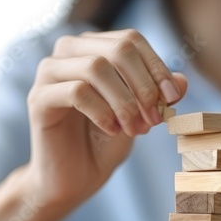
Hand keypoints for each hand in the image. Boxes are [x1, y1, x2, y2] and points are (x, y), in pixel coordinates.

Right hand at [0, 29, 186, 220]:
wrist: (73, 179)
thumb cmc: (104, 144)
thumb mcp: (139, 117)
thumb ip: (157, 97)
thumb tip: (181, 81)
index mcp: (94, 49)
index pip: (131, 40)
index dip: (156, 67)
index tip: (172, 98)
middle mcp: (69, 53)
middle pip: (117, 49)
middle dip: (143, 85)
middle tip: (154, 119)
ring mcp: (49, 73)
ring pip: (96, 67)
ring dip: (124, 102)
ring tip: (135, 129)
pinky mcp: (39, 98)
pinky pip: (76, 92)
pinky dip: (102, 112)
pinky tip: (112, 130)